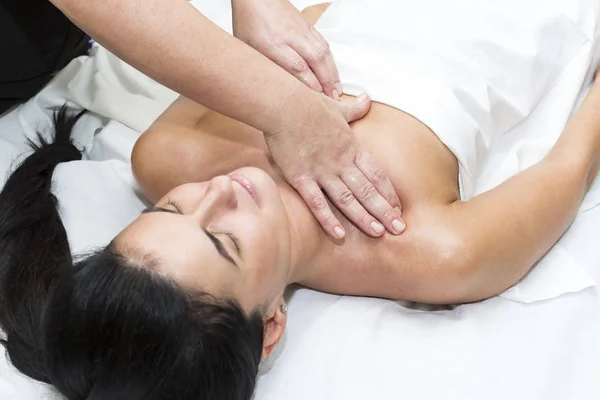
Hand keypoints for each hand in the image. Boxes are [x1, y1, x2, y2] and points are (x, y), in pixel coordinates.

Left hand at [232, 0, 341, 97]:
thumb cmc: (248, 22)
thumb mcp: (248, 48)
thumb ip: (264, 66)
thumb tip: (279, 88)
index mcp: (271, 43)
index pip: (297, 67)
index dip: (310, 85)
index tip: (316, 99)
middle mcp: (289, 35)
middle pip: (315, 60)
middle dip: (326, 82)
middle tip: (333, 99)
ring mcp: (301, 29)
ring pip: (322, 52)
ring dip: (332, 73)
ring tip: (337, 90)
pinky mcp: (308, 25)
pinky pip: (323, 44)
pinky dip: (331, 61)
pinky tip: (333, 73)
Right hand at [264, 89, 404, 238]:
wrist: (284, 105)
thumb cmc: (309, 103)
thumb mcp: (337, 107)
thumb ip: (354, 109)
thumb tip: (366, 98)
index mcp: (351, 147)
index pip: (376, 174)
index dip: (389, 193)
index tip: (399, 208)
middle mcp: (341, 162)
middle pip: (368, 190)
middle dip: (385, 211)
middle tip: (399, 229)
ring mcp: (322, 171)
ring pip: (348, 199)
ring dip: (364, 217)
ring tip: (379, 233)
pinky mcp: (301, 177)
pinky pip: (316, 202)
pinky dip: (327, 219)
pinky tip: (338, 234)